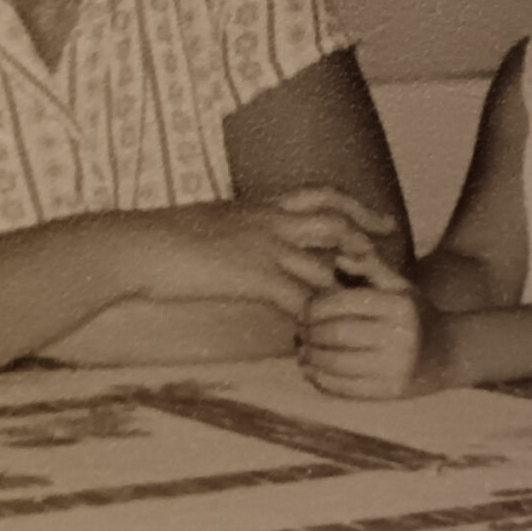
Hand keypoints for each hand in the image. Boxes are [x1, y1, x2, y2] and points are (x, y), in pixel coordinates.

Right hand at [127, 188, 399, 315]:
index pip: (320, 195)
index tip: (377, 217)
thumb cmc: (159, 238)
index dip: (353, 205)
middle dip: (369, 237)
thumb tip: (236, 239)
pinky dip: (318, 318)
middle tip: (394, 253)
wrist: (137, 246)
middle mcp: (270, 221)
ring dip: (352, 283)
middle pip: (337, 222)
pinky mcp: (255, 277)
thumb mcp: (207, 224)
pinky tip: (328, 335)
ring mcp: (265, 248)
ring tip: (374, 302)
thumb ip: (232, 230)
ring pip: (327, 262)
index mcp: (260, 205)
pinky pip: (301, 299)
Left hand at [298, 261, 446, 398]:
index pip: (341, 303)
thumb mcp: (400, 286)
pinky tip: (312, 372)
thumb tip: (338, 258)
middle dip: (309, 334)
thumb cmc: (415, 315)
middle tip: (299, 333)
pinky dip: (321, 380)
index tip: (304, 311)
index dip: (314, 307)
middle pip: (335, 334)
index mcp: (398, 304)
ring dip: (310, 358)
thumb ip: (370, 267)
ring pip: (336, 362)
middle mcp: (399, 334)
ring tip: (302, 352)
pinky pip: (344, 387)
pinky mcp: (389, 391)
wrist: (448, 354)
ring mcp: (395, 366)